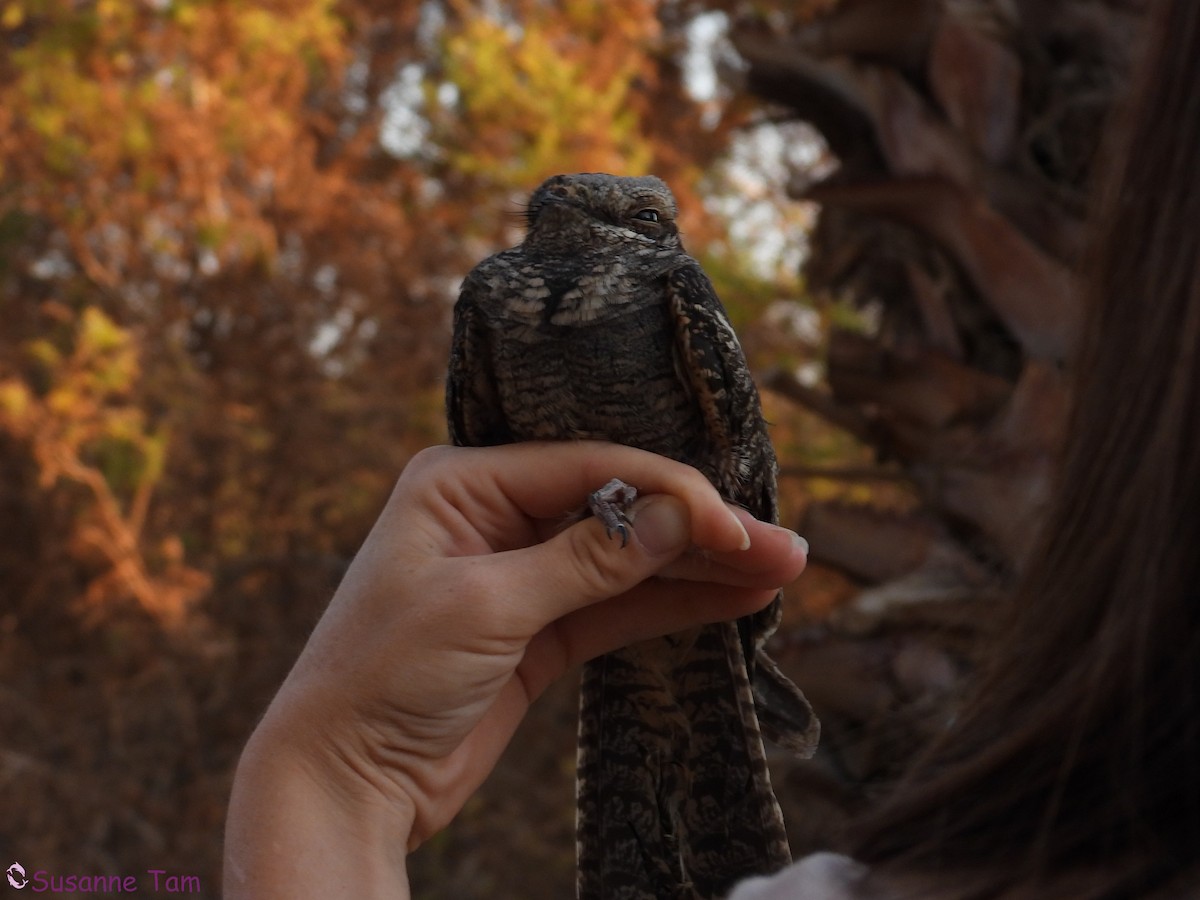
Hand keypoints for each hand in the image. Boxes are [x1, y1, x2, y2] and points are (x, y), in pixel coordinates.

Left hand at [224, 442, 807, 897]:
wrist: (343, 778)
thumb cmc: (383, 675)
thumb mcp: (486, 605)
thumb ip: (587, 560)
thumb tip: (680, 517)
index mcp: (462, 483)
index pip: (588, 466)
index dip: (668, 491)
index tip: (732, 523)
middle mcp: (494, 515)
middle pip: (619, 509)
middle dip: (699, 528)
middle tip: (782, 544)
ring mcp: (521, 572)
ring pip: (628, 560)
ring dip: (700, 568)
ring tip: (781, 571)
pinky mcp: (539, 630)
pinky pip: (617, 607)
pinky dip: (671, 605)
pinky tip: (733, 600)